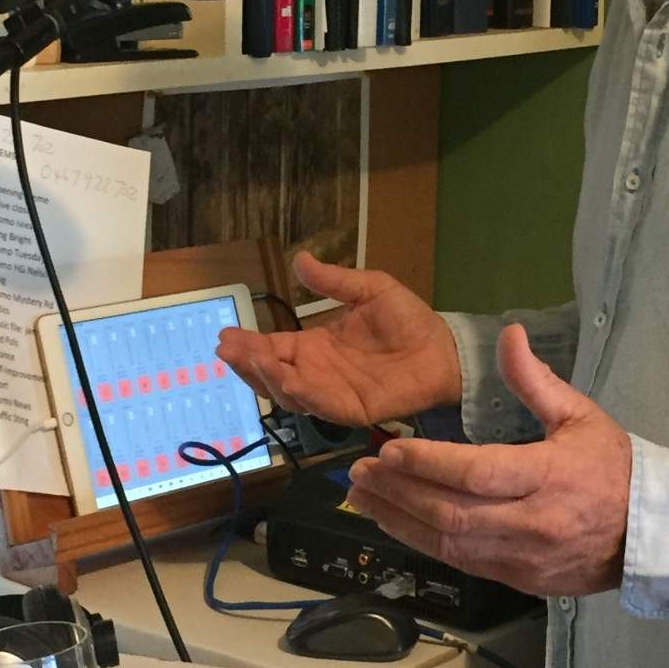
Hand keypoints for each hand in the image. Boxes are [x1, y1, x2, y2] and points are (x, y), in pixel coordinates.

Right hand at [214, 251, 462, 428]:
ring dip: (268, 378)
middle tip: (226, 349)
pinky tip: (287, 379)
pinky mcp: (354, 409)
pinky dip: (303, 394)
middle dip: (248, 364)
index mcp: (315, 347)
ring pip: (289, 394)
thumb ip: (333, 281)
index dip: (249, 345)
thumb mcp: (368, 289)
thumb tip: (298, 258)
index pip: (273, 349)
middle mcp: (317, 374)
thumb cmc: (407, 320)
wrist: (444, 348)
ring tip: (252, 359)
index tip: (224, 335)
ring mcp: (333, 394)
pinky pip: (322, 405)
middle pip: (272, 375)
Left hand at [345, 323, 630, 595]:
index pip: (478, 473)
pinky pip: (462, 563)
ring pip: (450, 545)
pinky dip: (424, 542)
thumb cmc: (612, 467)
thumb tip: (508, 334)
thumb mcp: (581, 414)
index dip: (429, 464)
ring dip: (400, 521)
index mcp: (550, 476)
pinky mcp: (519, 581)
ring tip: (363, 499)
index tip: (389, 451)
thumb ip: (535, 380)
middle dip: (399, 494)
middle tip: (359, 473)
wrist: (648, 534)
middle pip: (452, 513)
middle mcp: (533, 523)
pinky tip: (397, 523)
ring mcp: (524, 558)